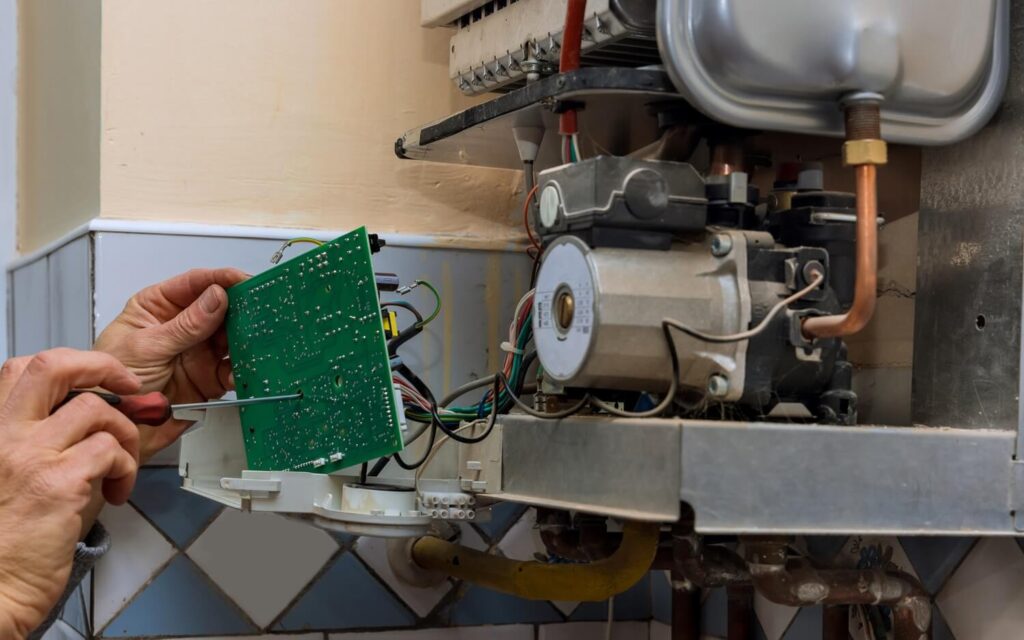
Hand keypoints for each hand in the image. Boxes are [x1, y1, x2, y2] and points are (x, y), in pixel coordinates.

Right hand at [0, 349, 140, 637]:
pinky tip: (116, 489)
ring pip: (96, 410)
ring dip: (123, 433)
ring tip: (121, 462)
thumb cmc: (3, 540)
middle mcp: (0, 435)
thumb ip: (39, 440)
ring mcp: (28, 456)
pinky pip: (110, 450)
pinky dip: (126, 466)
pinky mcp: (57, 483)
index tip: (96, 376)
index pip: (22, 368)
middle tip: (128, 386)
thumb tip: (95, 414)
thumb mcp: (9, 473)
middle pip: (53, 367)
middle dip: (102, 366)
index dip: (70, 365)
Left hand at [93, 268, 247, 461]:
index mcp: (157, 308)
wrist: (115, 428)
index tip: (242, 279)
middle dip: (238, 310)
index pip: (194, 284)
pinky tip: (237, 371)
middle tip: (256, 310)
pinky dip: (239, 369)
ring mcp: (196, 352)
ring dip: (242, 340)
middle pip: (219, 309)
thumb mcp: (146, 348)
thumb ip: (185, 325)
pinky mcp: (207, 378)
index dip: (220, 279)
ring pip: (230, 338)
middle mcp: (180, 327)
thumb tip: (216, 297)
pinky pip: (232, 369)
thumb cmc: (109, 385)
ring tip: (249, 342)